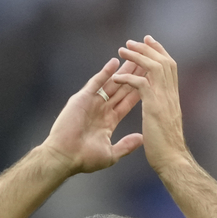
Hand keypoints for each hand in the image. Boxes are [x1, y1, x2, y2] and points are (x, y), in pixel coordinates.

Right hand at [42, 58, 143, 174]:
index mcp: (109, 122)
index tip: (151, 82)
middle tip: (147, 63)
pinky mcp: (82, 98)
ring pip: (112, 83)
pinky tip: (115, 62)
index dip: (139, 91)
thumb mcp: (110, 155)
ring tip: (135, 58)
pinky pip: (96, 82)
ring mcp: (92, 103)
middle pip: (122, 89)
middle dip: (134, 77)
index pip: (127, 102)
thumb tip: (142, 138)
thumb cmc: (85, 159)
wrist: (65, 157)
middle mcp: (101, 109)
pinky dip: (105, 72)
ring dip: (123, 71)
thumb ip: (126, 145)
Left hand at [113, 36, 187, 174]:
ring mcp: (163, 99)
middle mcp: (170, 95)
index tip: (150, 43)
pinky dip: (127, 78)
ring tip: (123, 50)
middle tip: (135, 40)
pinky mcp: (154, 107)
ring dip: (137, 56)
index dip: (160, 54)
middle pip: (162, 61)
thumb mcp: (165, 128)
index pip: (169, 68)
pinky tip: (116, 77)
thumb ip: (161, 117)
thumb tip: (159, 116)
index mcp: (172, 99)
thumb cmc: (168, 151)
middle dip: (148, 48)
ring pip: (153, 67)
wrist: (172, 161)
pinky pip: (140, 84)